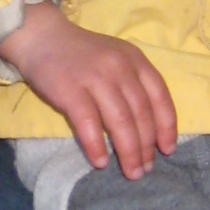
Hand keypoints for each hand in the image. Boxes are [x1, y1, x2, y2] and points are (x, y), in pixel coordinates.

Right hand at [0, 3, 177, 178]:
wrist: (42, 37)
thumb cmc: (81, 54)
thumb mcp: (116, 59)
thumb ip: (133, 84)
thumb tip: (149, 128)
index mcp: (135, 60)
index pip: (160, 97)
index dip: (166, 127)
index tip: (167, 150)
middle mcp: (120, 68)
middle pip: (141, 114)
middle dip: (146, 147)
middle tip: (146, 169)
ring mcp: (95, 78)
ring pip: (120, 121)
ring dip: (128, 151)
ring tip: (131, 172)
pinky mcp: (70, 90)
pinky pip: (88, 123)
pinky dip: (96, 145)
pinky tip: (101, 162)